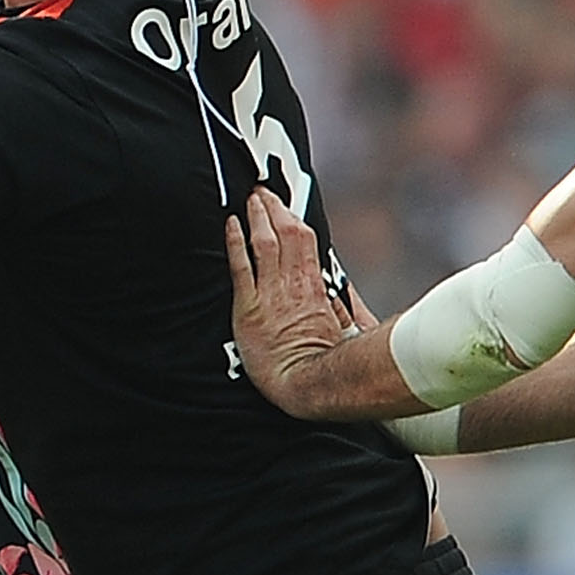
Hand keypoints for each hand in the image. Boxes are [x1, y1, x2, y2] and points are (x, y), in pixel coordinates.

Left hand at [224, 187, 353, 416]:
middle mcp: (293, 282)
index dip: (291, 216)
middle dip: (272, 207)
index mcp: (315, 285)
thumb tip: (342, 296)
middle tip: (261, 191)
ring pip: (264, 242)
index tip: (283, 203)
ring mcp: (271, 292)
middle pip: (283, 232)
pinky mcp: (249, 306)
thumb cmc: (327, 362)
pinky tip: (231, 225)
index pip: (304, 238)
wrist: (307, 383)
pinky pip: (241, 266)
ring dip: (256, 216)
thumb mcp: (343, 328)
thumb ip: (341, 307)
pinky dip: (236, 242)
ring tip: (249, 199)